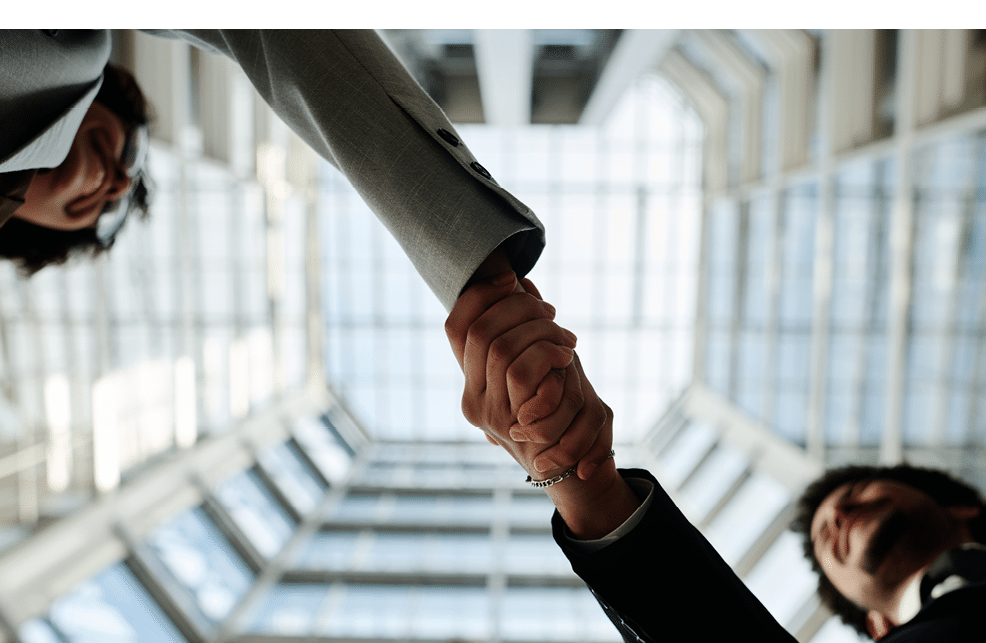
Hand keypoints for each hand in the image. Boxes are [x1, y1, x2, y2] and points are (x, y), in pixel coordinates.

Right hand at [446, 273, 612, 478]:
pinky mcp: (513, 423)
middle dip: (518, 309)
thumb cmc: (557, 409)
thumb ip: (524, 333)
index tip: (511, 278)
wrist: (569, 464)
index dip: (479, 296)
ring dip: (539, 331)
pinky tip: (566, 355)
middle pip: (480, 332)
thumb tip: (523, 284)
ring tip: (565, 334)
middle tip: (550, 310)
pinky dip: (546, 353)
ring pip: (502, 349)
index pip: (455, 327)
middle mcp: (472, 398)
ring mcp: (489, 413)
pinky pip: (522, 372)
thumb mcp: (536, 367)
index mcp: (470, 381)